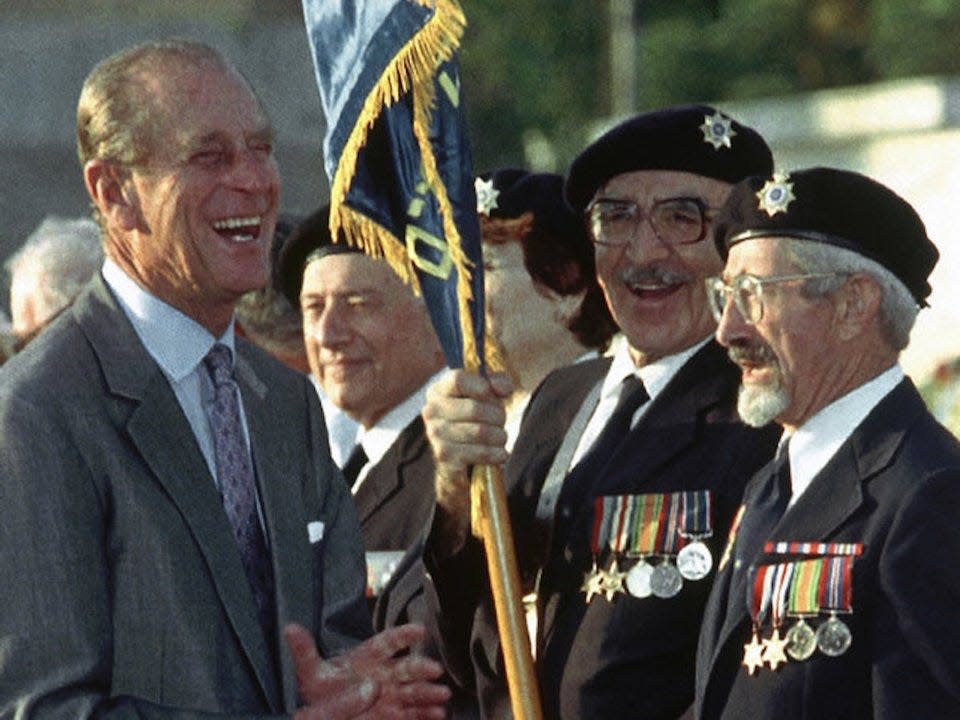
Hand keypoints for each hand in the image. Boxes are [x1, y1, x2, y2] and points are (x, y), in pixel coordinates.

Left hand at [286, 623, 450, 718]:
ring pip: (413, 691)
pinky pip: (412, 714)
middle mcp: (384, 674)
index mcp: (367, 658)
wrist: (328, 715)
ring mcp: (391, 696)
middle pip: (406, 667)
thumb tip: (290, 628)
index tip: (420, 630)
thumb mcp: (310, 672)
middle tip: (435, 670)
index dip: (403, 635)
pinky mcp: (394, 715)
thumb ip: (304, 652)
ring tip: (442, 696)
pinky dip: (426, 714)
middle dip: (421, 667)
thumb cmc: (321, 692)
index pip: (387, 642)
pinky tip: (439, 714)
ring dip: (428, 693)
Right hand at [422, 370, 511, 549]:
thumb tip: (502, 388)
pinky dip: (496, 453)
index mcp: (439, 390)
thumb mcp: (488, 395)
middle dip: (498, 416)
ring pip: (480, 432)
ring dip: (499, 436)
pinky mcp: (444, 456)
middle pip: (475, 408)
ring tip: (501, 437)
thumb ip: (499, 383)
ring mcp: (435, 434)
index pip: (458, 380)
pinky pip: (479, 452)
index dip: (482, 386)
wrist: (461, 460)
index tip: (493, 394)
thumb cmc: (476, 419)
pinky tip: (501, 453)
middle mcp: (431, 410)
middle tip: (501, 421)